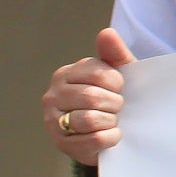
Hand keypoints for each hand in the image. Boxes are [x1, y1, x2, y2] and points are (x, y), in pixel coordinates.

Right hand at [42, 29, 133, 168]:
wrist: (109, 130)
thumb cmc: (113, 96)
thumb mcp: (120, 73)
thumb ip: (115, 53)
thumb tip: (107, 33)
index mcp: (66, 74)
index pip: (99, 74)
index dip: (118, 83)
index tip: (120, 89)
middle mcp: (53, 95)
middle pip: (92, 97)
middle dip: (115, 104)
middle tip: (118, 107)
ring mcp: (53, 121)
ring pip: (90, 119)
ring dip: (111, 121)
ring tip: (113, 120)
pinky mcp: (61, 143)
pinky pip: (93, 140)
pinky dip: (110, 138)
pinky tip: (111, 134)